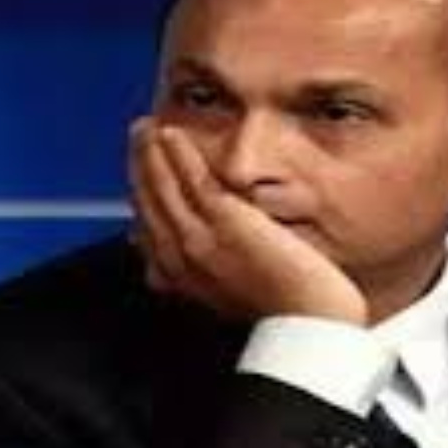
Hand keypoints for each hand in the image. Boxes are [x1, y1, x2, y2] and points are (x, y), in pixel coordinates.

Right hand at [128, 117, 368, 325]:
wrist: (309, 320)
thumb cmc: (287, 310)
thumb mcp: (238, 292)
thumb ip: (212, 272)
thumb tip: (185, 266)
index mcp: (184, 279)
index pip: (151, 228)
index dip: (143, 196)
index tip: (141, 171)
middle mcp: (182, 261)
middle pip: (150, 205)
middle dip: (140, 168)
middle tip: (138, 135)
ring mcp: (200, 241)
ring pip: (164, 189)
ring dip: (151, 154)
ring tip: (147, 127)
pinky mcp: (224, 222)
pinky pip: (192, 180)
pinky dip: (177, 155)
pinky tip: (171, 134)